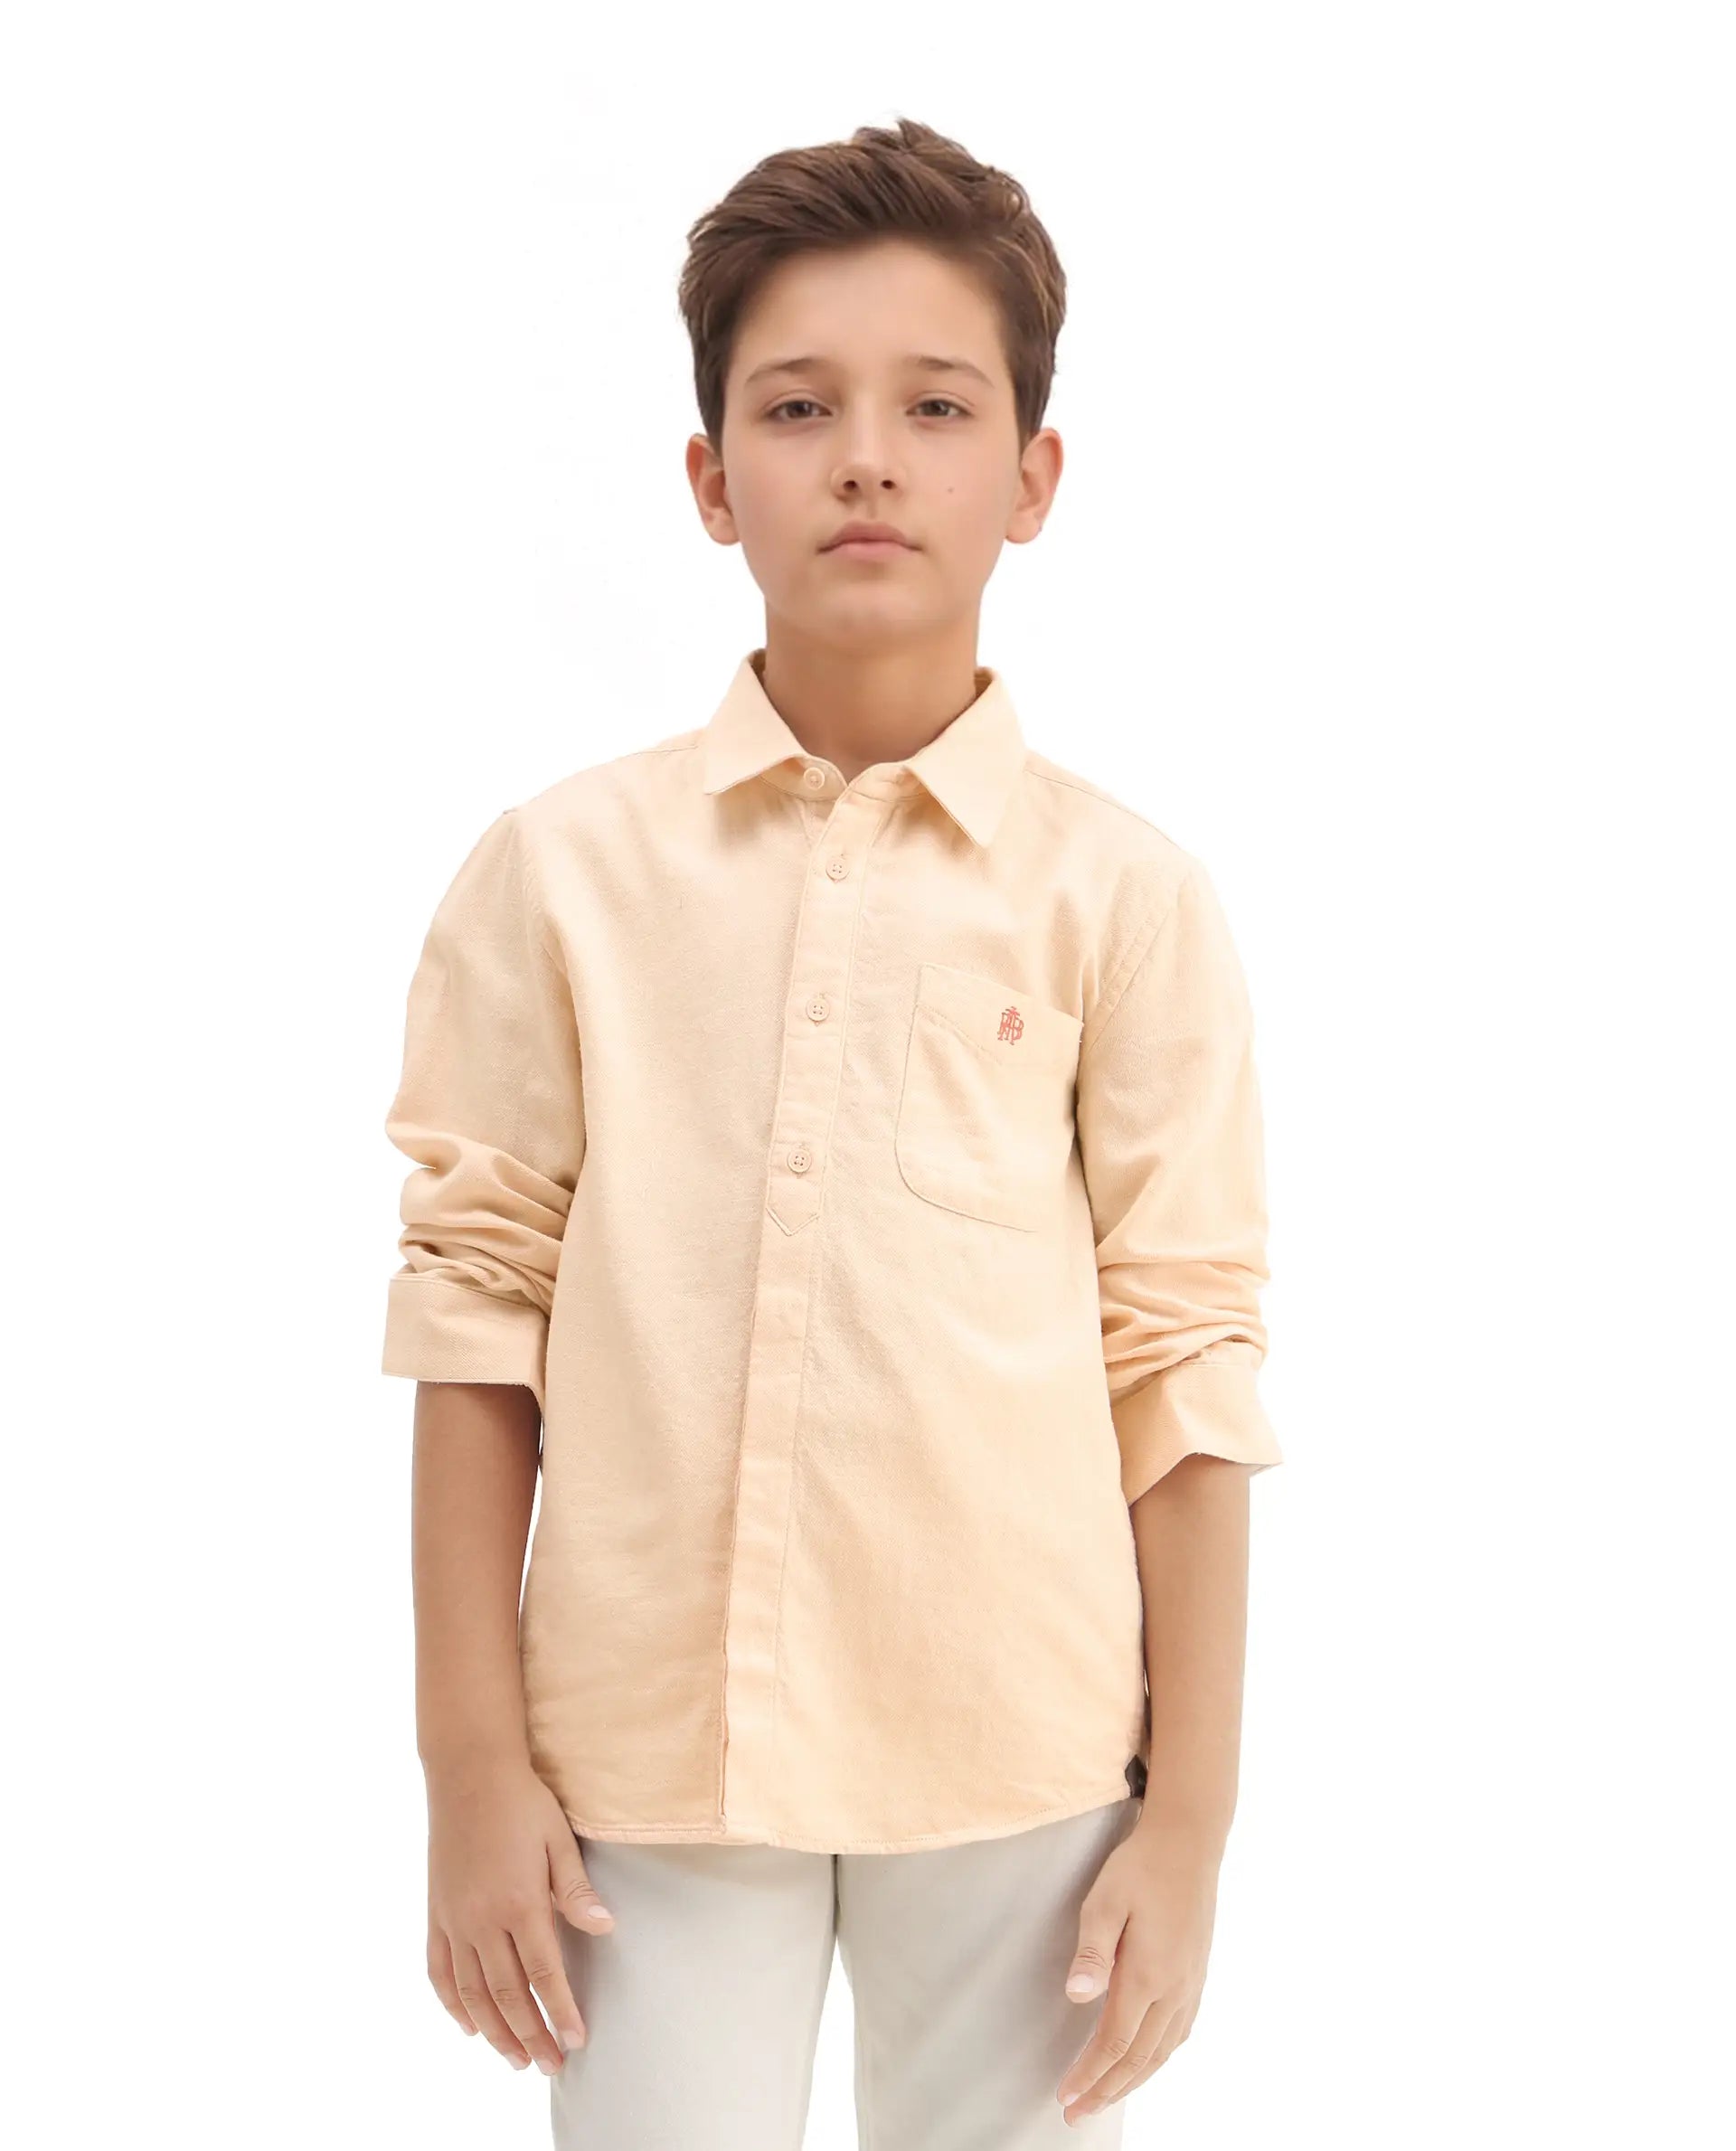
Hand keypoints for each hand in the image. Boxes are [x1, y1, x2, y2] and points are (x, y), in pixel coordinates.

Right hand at [424, 1752, 616, 2074]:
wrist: (468, 1772)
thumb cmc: (522, 1802)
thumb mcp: (557, 1838)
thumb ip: (575, 1889)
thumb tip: (605, 1927)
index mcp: (519, 1901)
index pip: (544, 1973)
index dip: (560, 2011)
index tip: (576, 2040)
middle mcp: (482, 1919)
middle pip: (508, 1994)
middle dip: (531, 2035)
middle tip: (550, 2065)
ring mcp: (454, 1919)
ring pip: (473, 1993)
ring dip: (495, 2031)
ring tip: (515, 2060)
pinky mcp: (435, 1913)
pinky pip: (439, 1971)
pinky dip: (453, 2004)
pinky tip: (470, 2027)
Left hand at [1054, 1811, 1222, 2123]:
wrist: (1190, 1842)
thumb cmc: (1141, 1867)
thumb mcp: (1105, 1901)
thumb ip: (1092, 1952)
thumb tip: (1077, 1998)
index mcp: (1148, 1974)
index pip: (1115, 2042)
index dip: (1090, 2075)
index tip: (1065, 2097)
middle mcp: (1175, 1989)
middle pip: (1138, 2058)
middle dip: (1106, 2090)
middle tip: (1076, 2113)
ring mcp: (1191, 1985)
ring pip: (1162, 2052)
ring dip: (1132, 2081)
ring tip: (1104, 2098)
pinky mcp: (1197, 1976)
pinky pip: (1179, 2034)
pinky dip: (1157, 2059)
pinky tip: (1145, 2062)